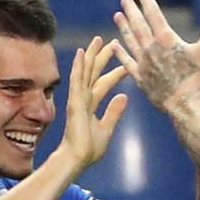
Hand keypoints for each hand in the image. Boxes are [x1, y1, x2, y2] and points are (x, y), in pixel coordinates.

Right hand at [56, 35, 130, 170]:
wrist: (77, 158)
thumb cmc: (89, 149)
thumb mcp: (107, 128)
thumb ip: (114, 112)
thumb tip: (123, 96)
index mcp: (91, 105)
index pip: (104, 84)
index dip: (114, 73)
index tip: (124, 64)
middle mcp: (84, 99)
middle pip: (94, 73)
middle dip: (102, 57)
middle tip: (111, 41)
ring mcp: (78, 98)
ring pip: (86, 71)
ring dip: (91, 55)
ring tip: (98, 40)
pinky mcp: (75, 101)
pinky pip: (78, 79)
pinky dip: (80, 65)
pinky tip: (83, 53)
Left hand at [112, 0, 199, 113]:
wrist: (187, 105)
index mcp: (166, 39)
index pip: (153, 12)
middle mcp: (151, 49)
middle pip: (138, 24)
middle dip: (131, 10)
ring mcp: (143, 64)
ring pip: (130, 41)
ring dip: (123, 27)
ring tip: (117, 16)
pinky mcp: (140, 79)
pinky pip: (127, 63)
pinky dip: (121, 53)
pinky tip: (115, 45)